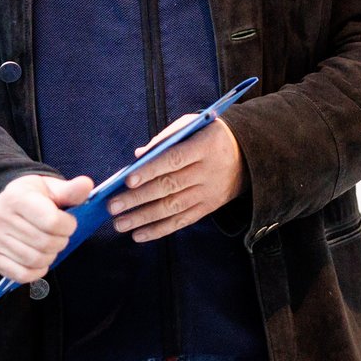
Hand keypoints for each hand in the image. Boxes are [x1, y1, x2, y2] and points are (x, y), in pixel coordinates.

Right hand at [0, 174, 93, 283]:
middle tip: (60, 236)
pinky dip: (37, 271)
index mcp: (17, 197)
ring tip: (50, 246)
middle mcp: (1, 217)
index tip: (68, 222)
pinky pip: (22, 274)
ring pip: (35, 260)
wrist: (3, 205)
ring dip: (51, 256)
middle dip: (61, 242)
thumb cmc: (31, 197)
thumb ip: (70, 190)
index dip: (68, 226)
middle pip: (45, 243)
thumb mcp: (50, 188)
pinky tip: (40, 260)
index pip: (52, 222)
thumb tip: (87, 184)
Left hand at [110, 116, 244, 241]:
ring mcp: (209, 193)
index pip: (174, 159)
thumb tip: (138, 157)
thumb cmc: (209, 136)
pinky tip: (139, 235)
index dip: (151, 170)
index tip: (128, 180)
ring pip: (173, 208)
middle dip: (138, 199)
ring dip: (143, 218)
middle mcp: (208, 172)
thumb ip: (165, 138)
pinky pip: (182, 221)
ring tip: (120, 224)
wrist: (248, 155)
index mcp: (204, 147)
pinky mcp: (208, 208)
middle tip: (112, 207)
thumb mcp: (193, 126)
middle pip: (170, 186)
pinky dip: (160, 230)